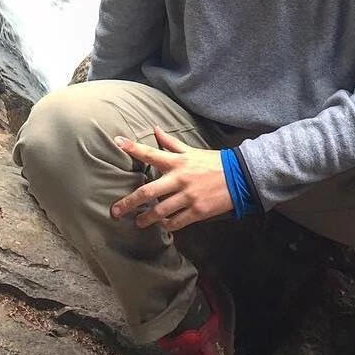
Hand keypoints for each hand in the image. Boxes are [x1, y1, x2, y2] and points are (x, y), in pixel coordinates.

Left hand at [109, 127, 232, 232]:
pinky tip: (163, 225)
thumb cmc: (213, 162)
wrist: (239, 177)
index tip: (118, 142)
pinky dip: (167, 224)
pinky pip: (177, 222)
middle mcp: (179, 179)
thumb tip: (155, 129)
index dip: (134, 148)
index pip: (151, 153)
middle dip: (130, 202)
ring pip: (160, 211)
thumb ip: (171, 143)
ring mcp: (188, 197)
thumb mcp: (192, 151)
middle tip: (115, 211)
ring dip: (147, 219)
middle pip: (148, 192)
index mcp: (177, 162)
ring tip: (139, 222)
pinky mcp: (197, 211)